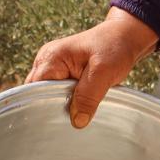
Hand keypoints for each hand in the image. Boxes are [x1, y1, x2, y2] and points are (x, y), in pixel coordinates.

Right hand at [25, 7, 158, 127]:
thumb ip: (88, 96)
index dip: (43, 107)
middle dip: (51, 108)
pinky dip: (67, 101)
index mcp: (51, 58)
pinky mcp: (63, 73)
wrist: (125, 36)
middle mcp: (47, 61)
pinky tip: (79, 109)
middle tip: (70, 122)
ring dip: (61, 105)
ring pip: (48, 95)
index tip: (58, 122)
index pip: (34, 90)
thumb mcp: (104, 72)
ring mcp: (54, 67)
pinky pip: (58, 92)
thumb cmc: (115, 47)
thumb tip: (76, 121)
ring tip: (76, 116)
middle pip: (38, 94)